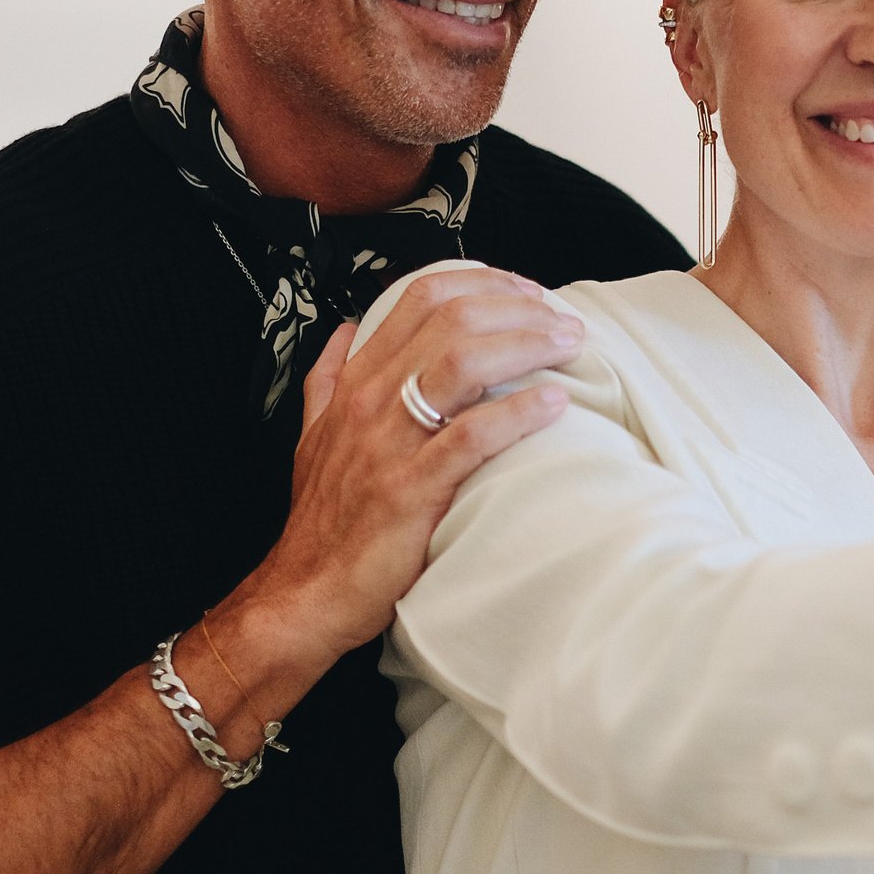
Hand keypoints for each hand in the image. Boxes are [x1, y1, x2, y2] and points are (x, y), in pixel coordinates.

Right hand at [239, 269, 579, 671]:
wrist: (306, 592)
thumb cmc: (323, 520)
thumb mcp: (313, 435)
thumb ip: (328, 377)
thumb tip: (347, 328)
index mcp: (356, 383)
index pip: (420, 297)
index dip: (480, 282)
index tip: (525, 291)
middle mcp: (371, 402)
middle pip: (451, 320)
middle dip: (517, 307)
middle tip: (562, 320)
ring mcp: (389, 444)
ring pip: (463, 364)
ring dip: (526, 345)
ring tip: (567, 347)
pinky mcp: (410, 490)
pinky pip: (471, 436)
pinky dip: (518, 413)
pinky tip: (554, 403)